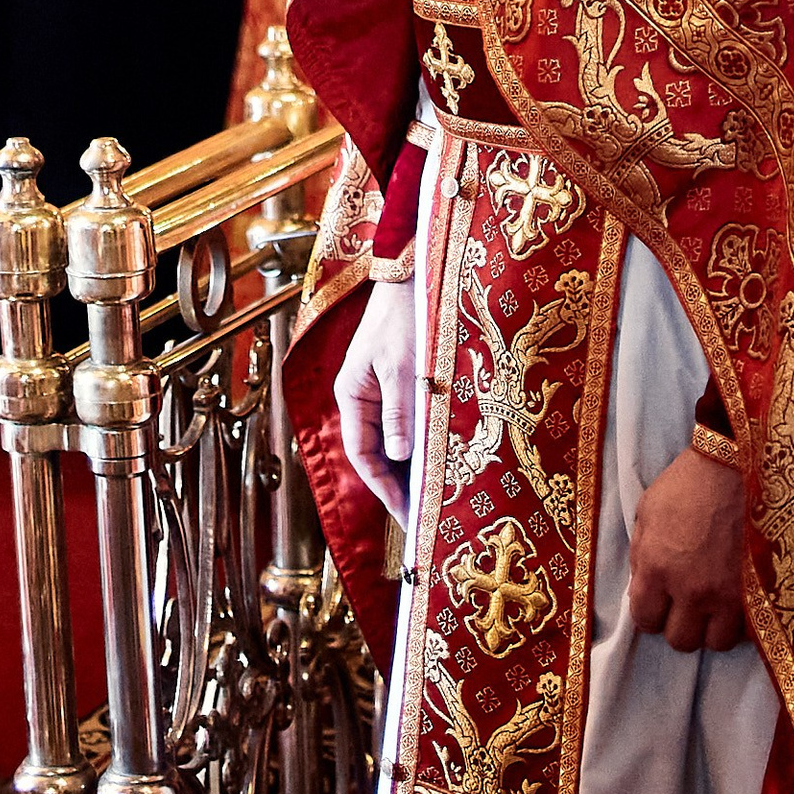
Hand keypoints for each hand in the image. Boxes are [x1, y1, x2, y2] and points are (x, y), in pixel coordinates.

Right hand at [335, 272, 416, 526]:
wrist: (414, 274)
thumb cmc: (405, 316)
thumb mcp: (402, 366)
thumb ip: (400, 412)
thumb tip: (400, 458)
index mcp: (352, 393)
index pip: (362, 455)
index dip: (383, 489)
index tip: (408, 517)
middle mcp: (363, 397)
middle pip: (376, 453)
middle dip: (398, 486)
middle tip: (426, 518)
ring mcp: (381, 390)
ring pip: (393, 441)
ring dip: (411, 467)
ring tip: (437, 498)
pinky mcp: (401, 383)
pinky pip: (407, 424)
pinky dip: (421, 444)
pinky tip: (440, 460)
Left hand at [626, 442, 747, 651]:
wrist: (736, 465)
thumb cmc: (687, 483)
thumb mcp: (647, 511)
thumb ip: (641, 554)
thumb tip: (643, 585)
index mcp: (657, 568)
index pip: (645, 620)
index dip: (650, 613)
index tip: (658, 603)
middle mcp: (690, 590)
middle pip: (680, 640)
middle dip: (679, 624)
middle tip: (685, 605)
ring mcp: (727, 595)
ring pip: (715, 643)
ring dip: (711, 628)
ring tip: (712, 606)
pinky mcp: (757, 593)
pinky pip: (745, 630)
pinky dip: (738, 622)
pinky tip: (735, 602)